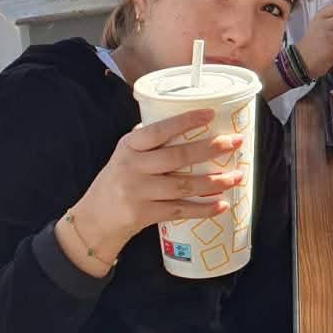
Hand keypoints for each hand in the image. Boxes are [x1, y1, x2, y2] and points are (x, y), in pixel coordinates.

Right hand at [67, 109, 244, 264]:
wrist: (95, 218)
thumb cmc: (118, 179)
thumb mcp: (125, 154)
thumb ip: (149, 140)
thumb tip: (187, 121)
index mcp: (129, 146)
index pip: (159, 129)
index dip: (185, 121)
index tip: (211, 114)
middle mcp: (132, 166)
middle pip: (177, 156)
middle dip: (211, 149)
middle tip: (235, 142)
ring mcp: (137, 191)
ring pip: (183, 185)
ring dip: (215, 181)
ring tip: (237, 176)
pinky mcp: (143, 213)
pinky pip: (180, 210)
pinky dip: (203, 209)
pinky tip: (222, 205)